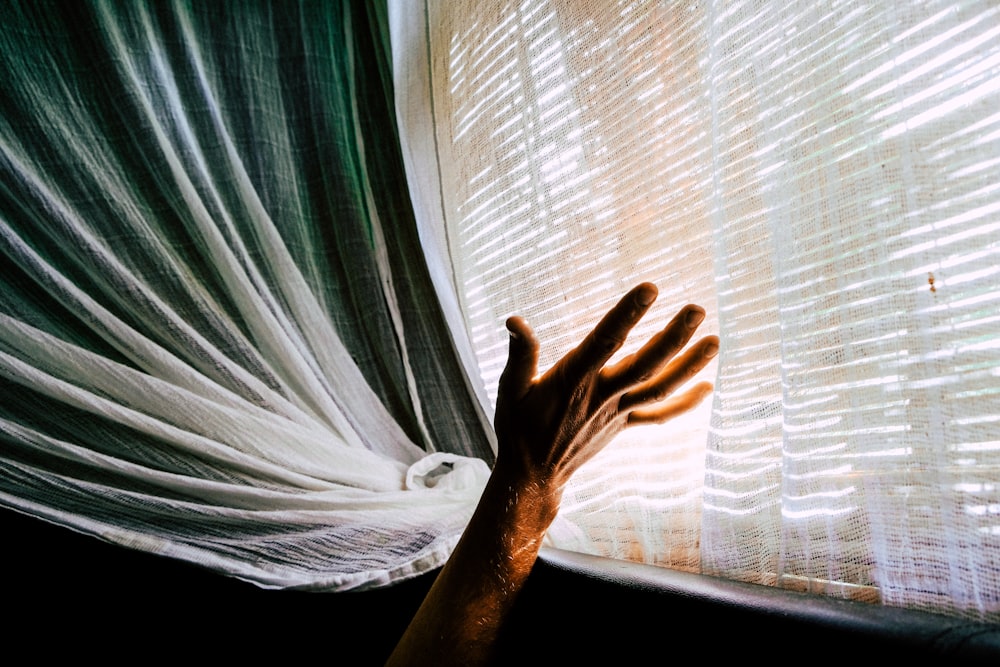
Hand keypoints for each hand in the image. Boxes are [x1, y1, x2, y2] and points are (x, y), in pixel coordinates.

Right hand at [493, 282, 717, 497]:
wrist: (532, 475)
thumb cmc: (518, 427)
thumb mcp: (510, 389)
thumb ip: (520, 354)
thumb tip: (515, 319)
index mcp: (573, 380)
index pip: (605, 340)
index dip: (627, 314)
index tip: (650, 288)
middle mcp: (601, 395)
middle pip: (645, 364)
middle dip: (673, 337)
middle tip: (698, 309)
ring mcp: (616, 413)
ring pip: (659, 387)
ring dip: (689, 365)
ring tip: (715, 341)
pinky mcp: (623, 425)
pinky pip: (658, 414)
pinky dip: (685, 403)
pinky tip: (707, 386)